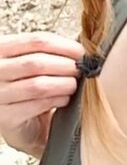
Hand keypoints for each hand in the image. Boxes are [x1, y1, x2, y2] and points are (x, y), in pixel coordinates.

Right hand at [0, 32, 84, 158]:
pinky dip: (56, 100)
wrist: (19, 123)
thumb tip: (79, 50)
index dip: (64, 45)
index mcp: (0, 49)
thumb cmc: (27, 86)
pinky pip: (37, 105)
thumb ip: (48, 52)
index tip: (81, 52)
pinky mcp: (5, 117)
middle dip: (66, 66)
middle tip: (81, 70)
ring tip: (73, 85)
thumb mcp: (31, 63)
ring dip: (63, 84)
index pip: (36, 40)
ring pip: (38, 85)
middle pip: (37, 63)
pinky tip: (64, 99)